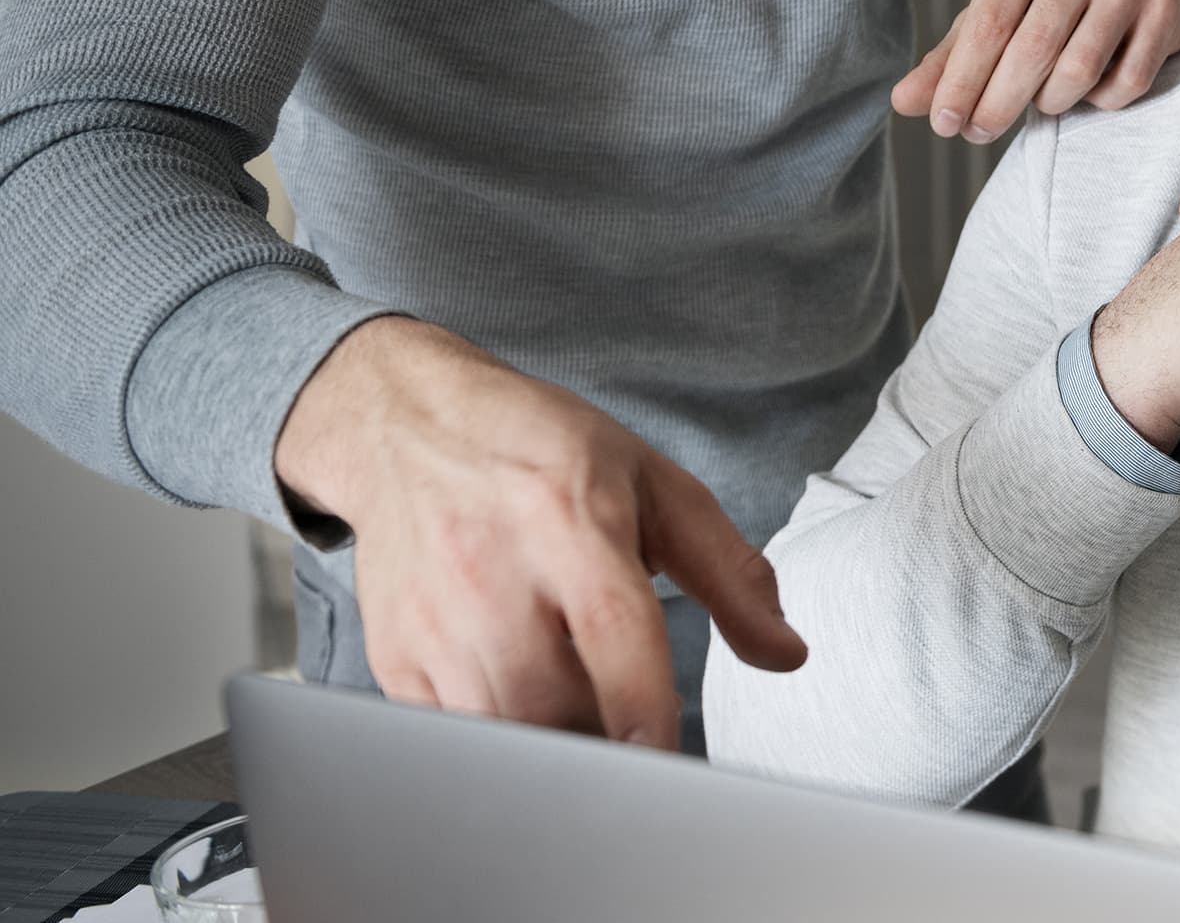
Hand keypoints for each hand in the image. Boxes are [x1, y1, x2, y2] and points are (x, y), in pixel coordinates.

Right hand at [273, 317, 808, 747]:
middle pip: (555, 702)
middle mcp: (493, 570)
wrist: (408, 427)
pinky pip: (453, 739)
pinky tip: (522, 703)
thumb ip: (730, 571)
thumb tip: (784, 652)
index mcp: (569, 518)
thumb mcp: (654, 485)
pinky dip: (498, 744)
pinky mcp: (393, 658)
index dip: (641, 702)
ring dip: (556, 749)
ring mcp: (433, 620)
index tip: (665, 755)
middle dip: (609, 740)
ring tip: (585, 714)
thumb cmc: (542, 454)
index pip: (611, 626)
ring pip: (503, 734)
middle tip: (639, 732)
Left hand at [892, 0, 1179, 143]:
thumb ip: (951, 55)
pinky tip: (1088, 89)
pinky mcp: (1167, 10)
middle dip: (997, 104)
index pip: (988, 22)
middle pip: (1031, 50)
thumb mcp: (998, 10)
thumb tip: (904, 103)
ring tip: (1040, 101)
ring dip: (1050, 103)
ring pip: (1078, 71)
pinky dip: (1099, 102)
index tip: (943, 123)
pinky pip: (1126, 83)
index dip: (962, 81)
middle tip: (978, 133)